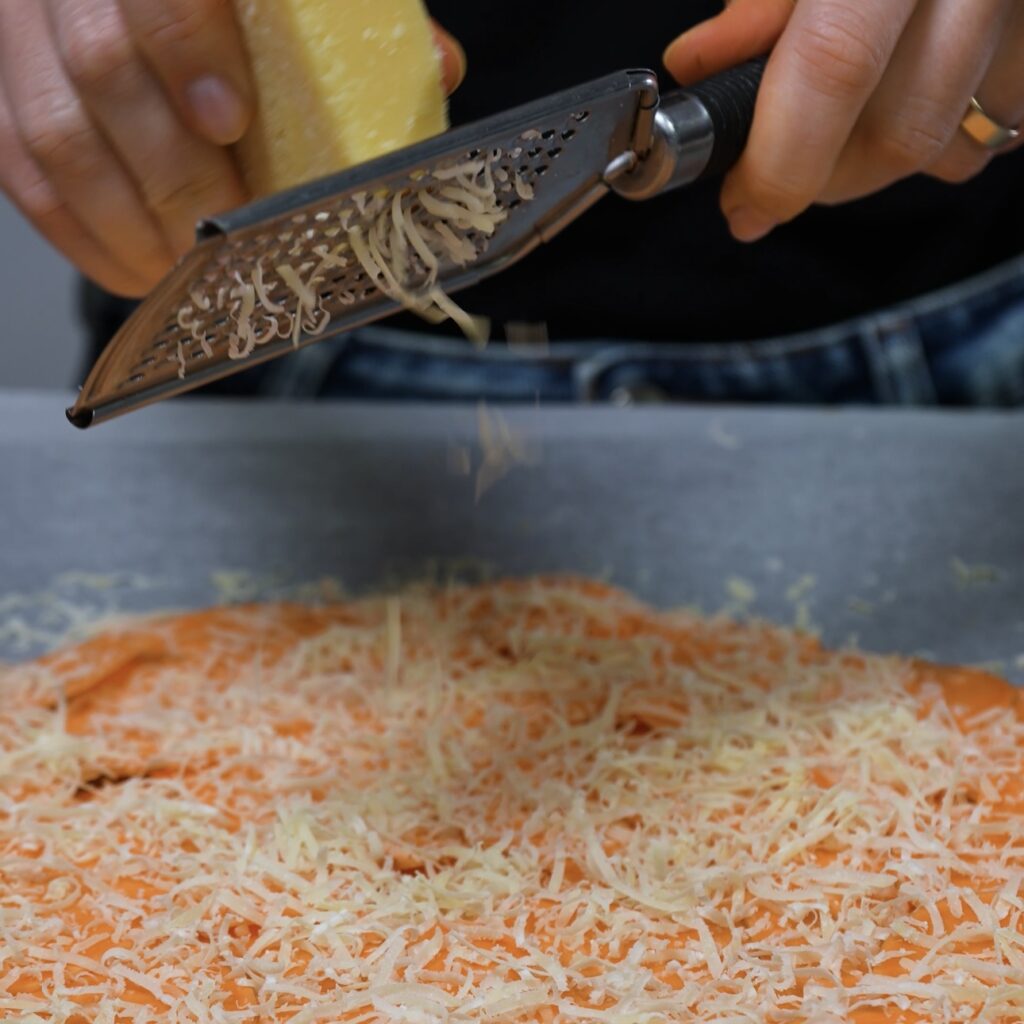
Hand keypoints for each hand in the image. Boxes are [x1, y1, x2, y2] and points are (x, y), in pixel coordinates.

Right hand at [0, 1, 464, 298]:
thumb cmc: (226, 7)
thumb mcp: (286, 0)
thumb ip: (348, 24)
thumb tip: (440, 65)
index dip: (189, 52)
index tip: (230, 122)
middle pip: (105, 71)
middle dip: (176, 174)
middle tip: (227, 238)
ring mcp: (23, 39)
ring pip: (55, 134)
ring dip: (129, 222)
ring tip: (188, 271)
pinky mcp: (1, 96)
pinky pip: (22, 172)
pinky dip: (83, 237)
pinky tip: (140, 271)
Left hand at [665, 0, 1023, 241]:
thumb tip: (704, 65)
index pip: (834, 68)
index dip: (780, 162)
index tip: (745, 205)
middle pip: (904, 131)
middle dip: (823, 179)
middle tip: (775, 173)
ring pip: (962, 140)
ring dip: (882, 154)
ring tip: (839, 117)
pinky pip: (1009, 113)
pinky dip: (951, 123)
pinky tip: (909, 87)